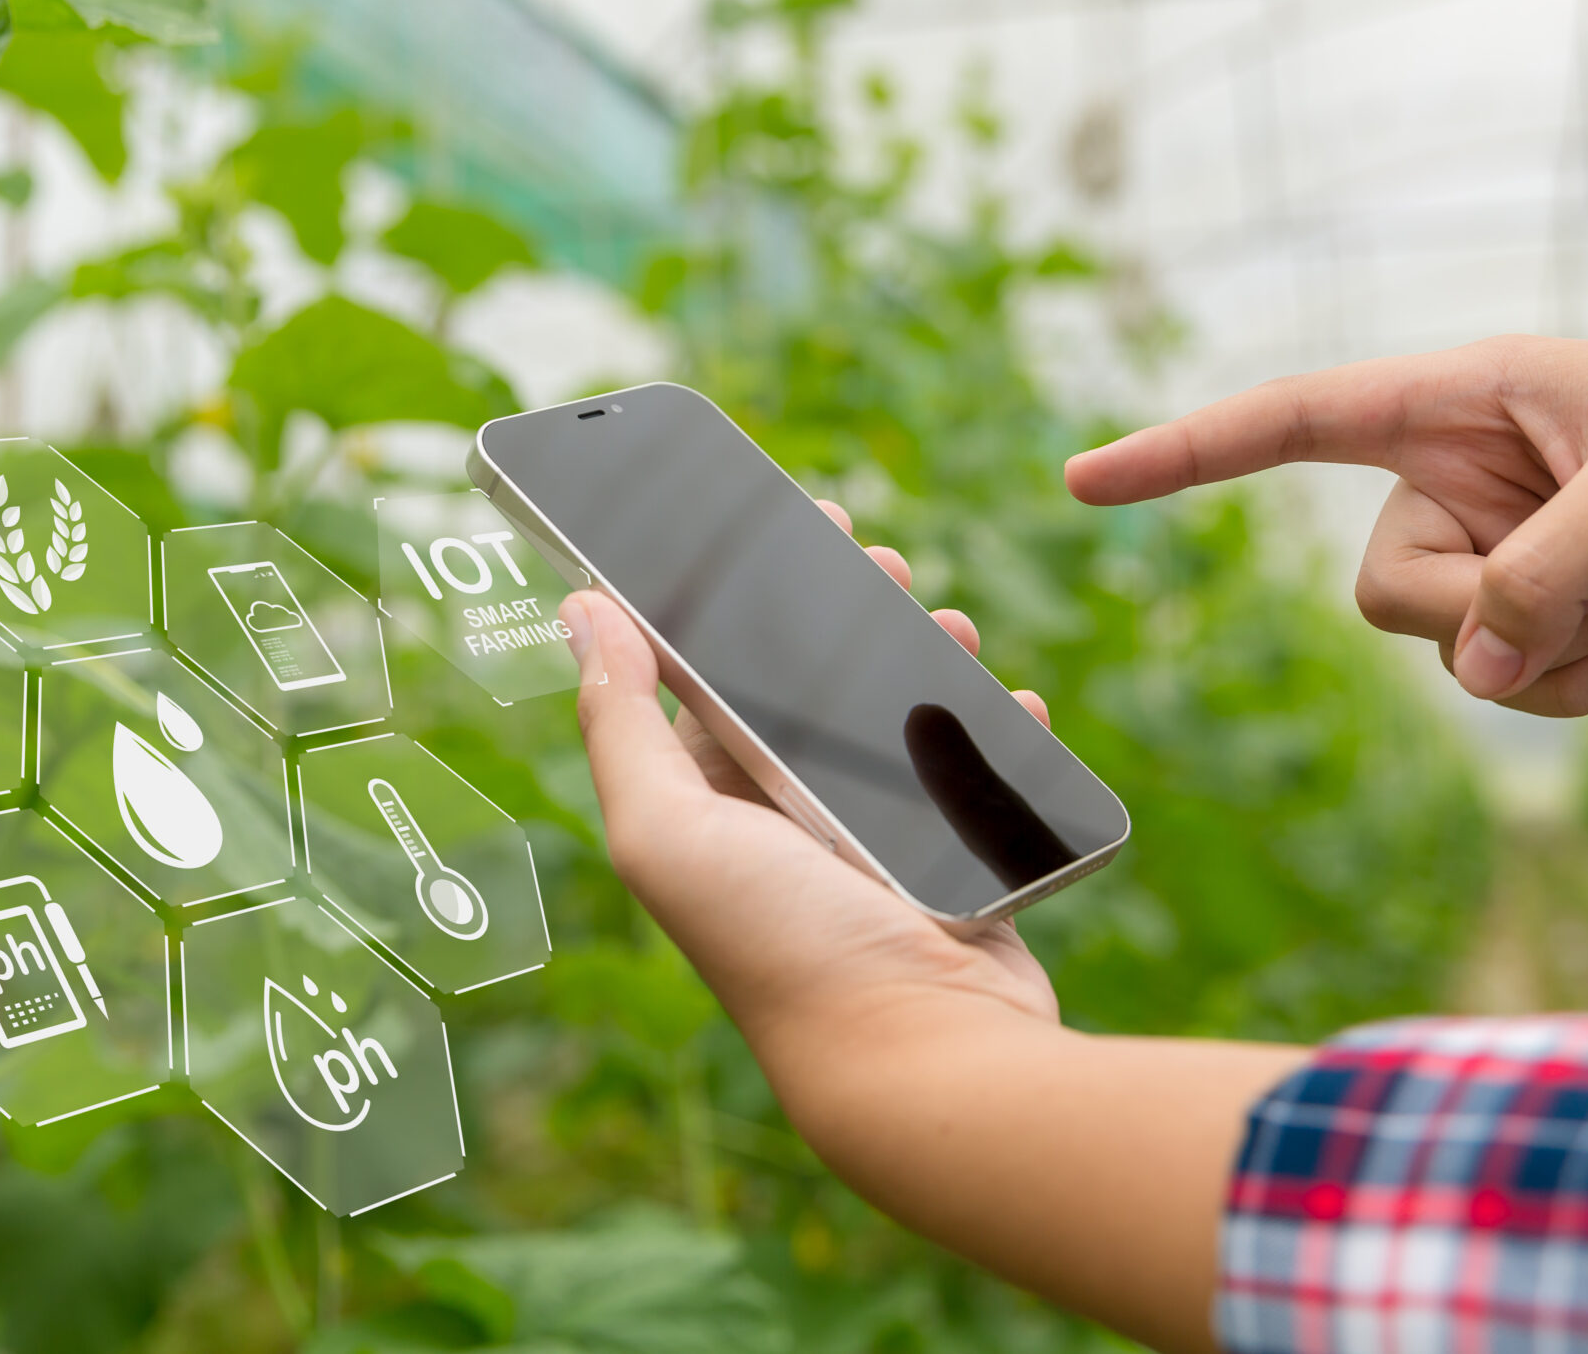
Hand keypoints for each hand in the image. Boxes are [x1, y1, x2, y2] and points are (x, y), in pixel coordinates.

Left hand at [560, 500, 1302, 1352]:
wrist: (921, 1058)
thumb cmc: (782, 948)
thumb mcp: (666, 831)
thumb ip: (618, 723)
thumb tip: (579, 613)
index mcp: (707, 806)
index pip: (708, 675)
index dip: (731, 598)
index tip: (776, 528)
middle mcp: (782, 823)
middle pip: (808, 685)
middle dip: (841, 611)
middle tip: (879, 559)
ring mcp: (874, 844)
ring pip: (895, 718)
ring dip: (922, 653)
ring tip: (948, 618)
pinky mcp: (956, 864)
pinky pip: (975, 773)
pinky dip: (994, 727)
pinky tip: (1007, 695)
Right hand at [1065, 336, 1587, 714]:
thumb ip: (1539, 580)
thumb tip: (1476, 662)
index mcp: (1460, 393)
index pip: (1289, 418)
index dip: (1180, 452)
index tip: (1083, 481)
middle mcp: (1462, 468)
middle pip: (1381, 586)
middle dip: (1478, 615)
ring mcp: (1500, 542)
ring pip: (1442, 647)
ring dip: (1547, 653)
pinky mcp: (1545, 604)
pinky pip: (1505, 682)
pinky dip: (1576, 683)